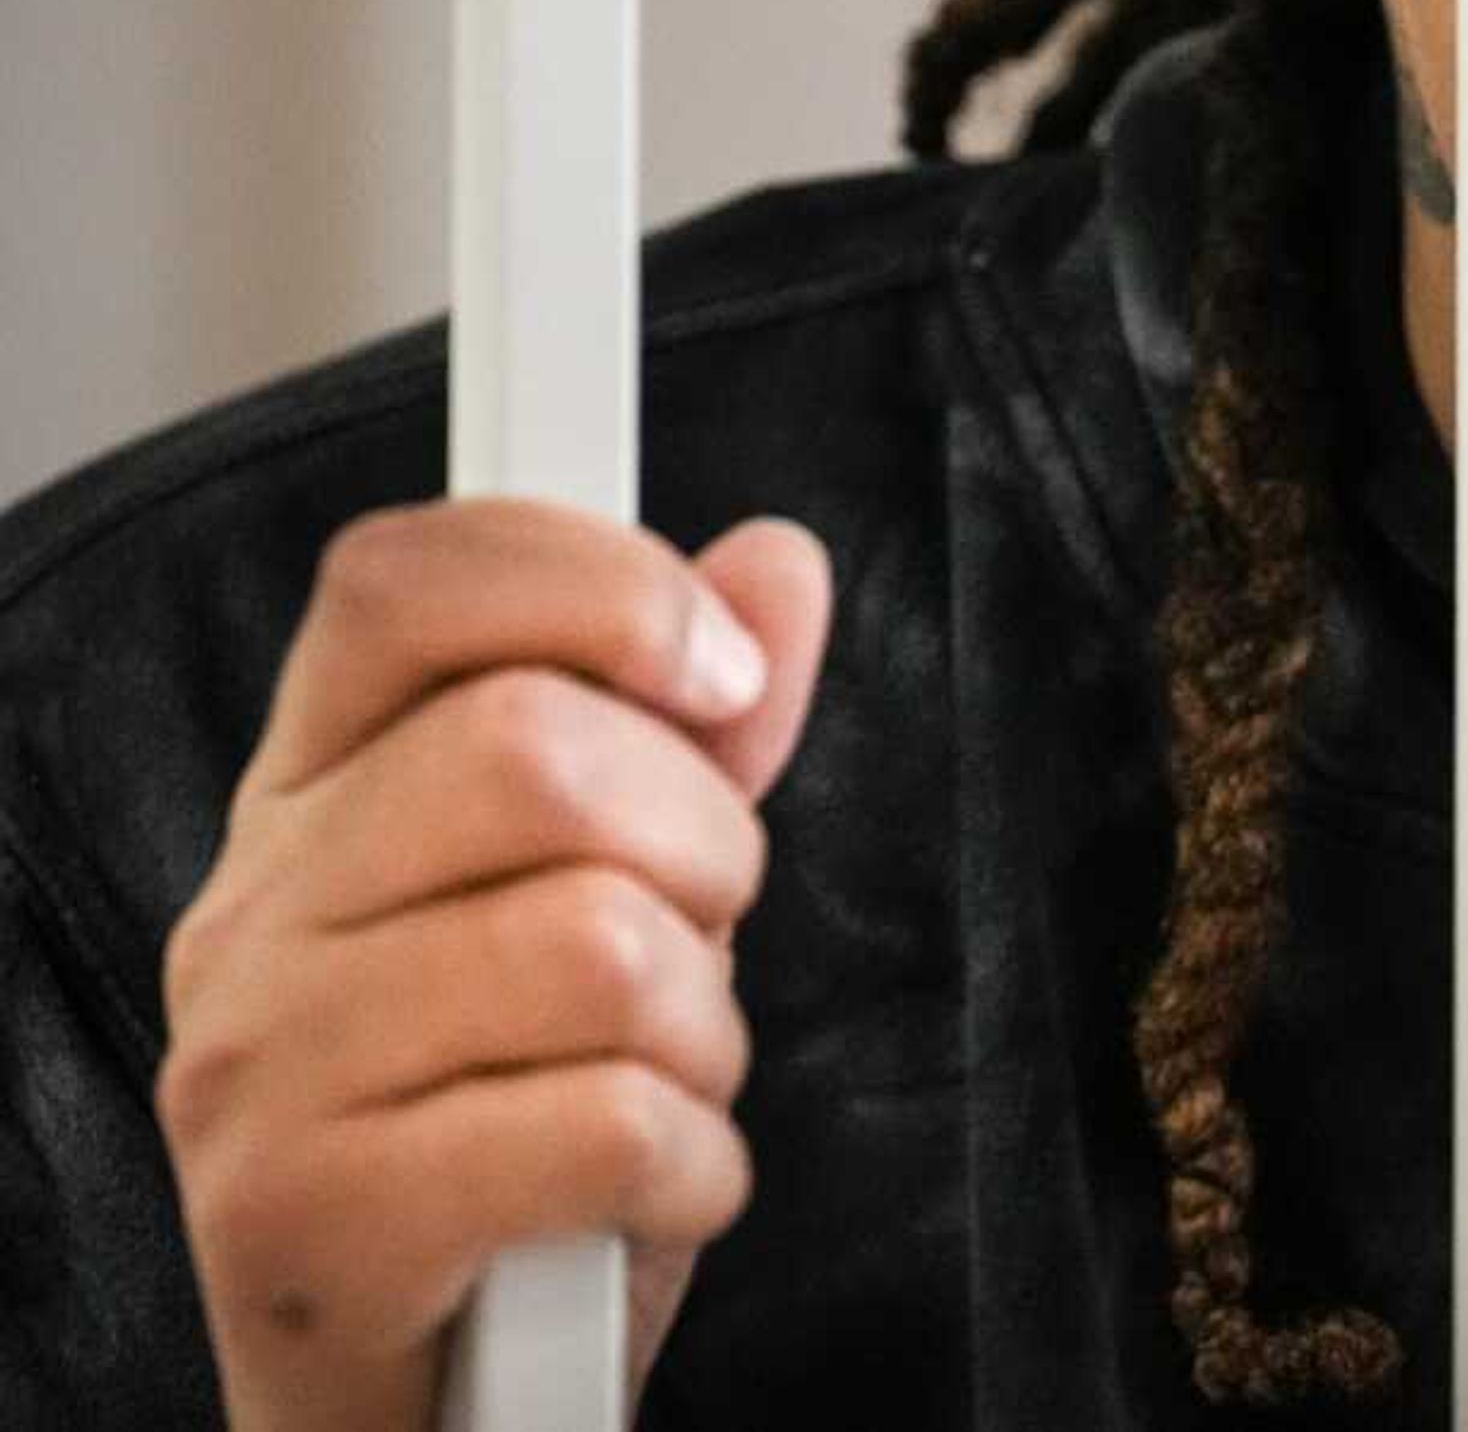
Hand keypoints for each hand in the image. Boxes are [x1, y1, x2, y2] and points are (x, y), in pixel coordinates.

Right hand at [154, 503, 832, 1431]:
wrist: (437, 1392)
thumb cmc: (517, 1122)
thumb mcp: (613, 899)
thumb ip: (689, 732)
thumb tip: (770, 564)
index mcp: (311, 796)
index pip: (405, 581)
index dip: (597, 586)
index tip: (719, 675)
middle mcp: (252, 915)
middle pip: (536, 751)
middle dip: (702, 847)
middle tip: (696, 942)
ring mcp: (262, 1073)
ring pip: (597, 946)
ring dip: (702, 1032)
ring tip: (653, 1084)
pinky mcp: (310, 1226)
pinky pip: (606, 1124)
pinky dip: (689, 1167)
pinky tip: (643, 1194)